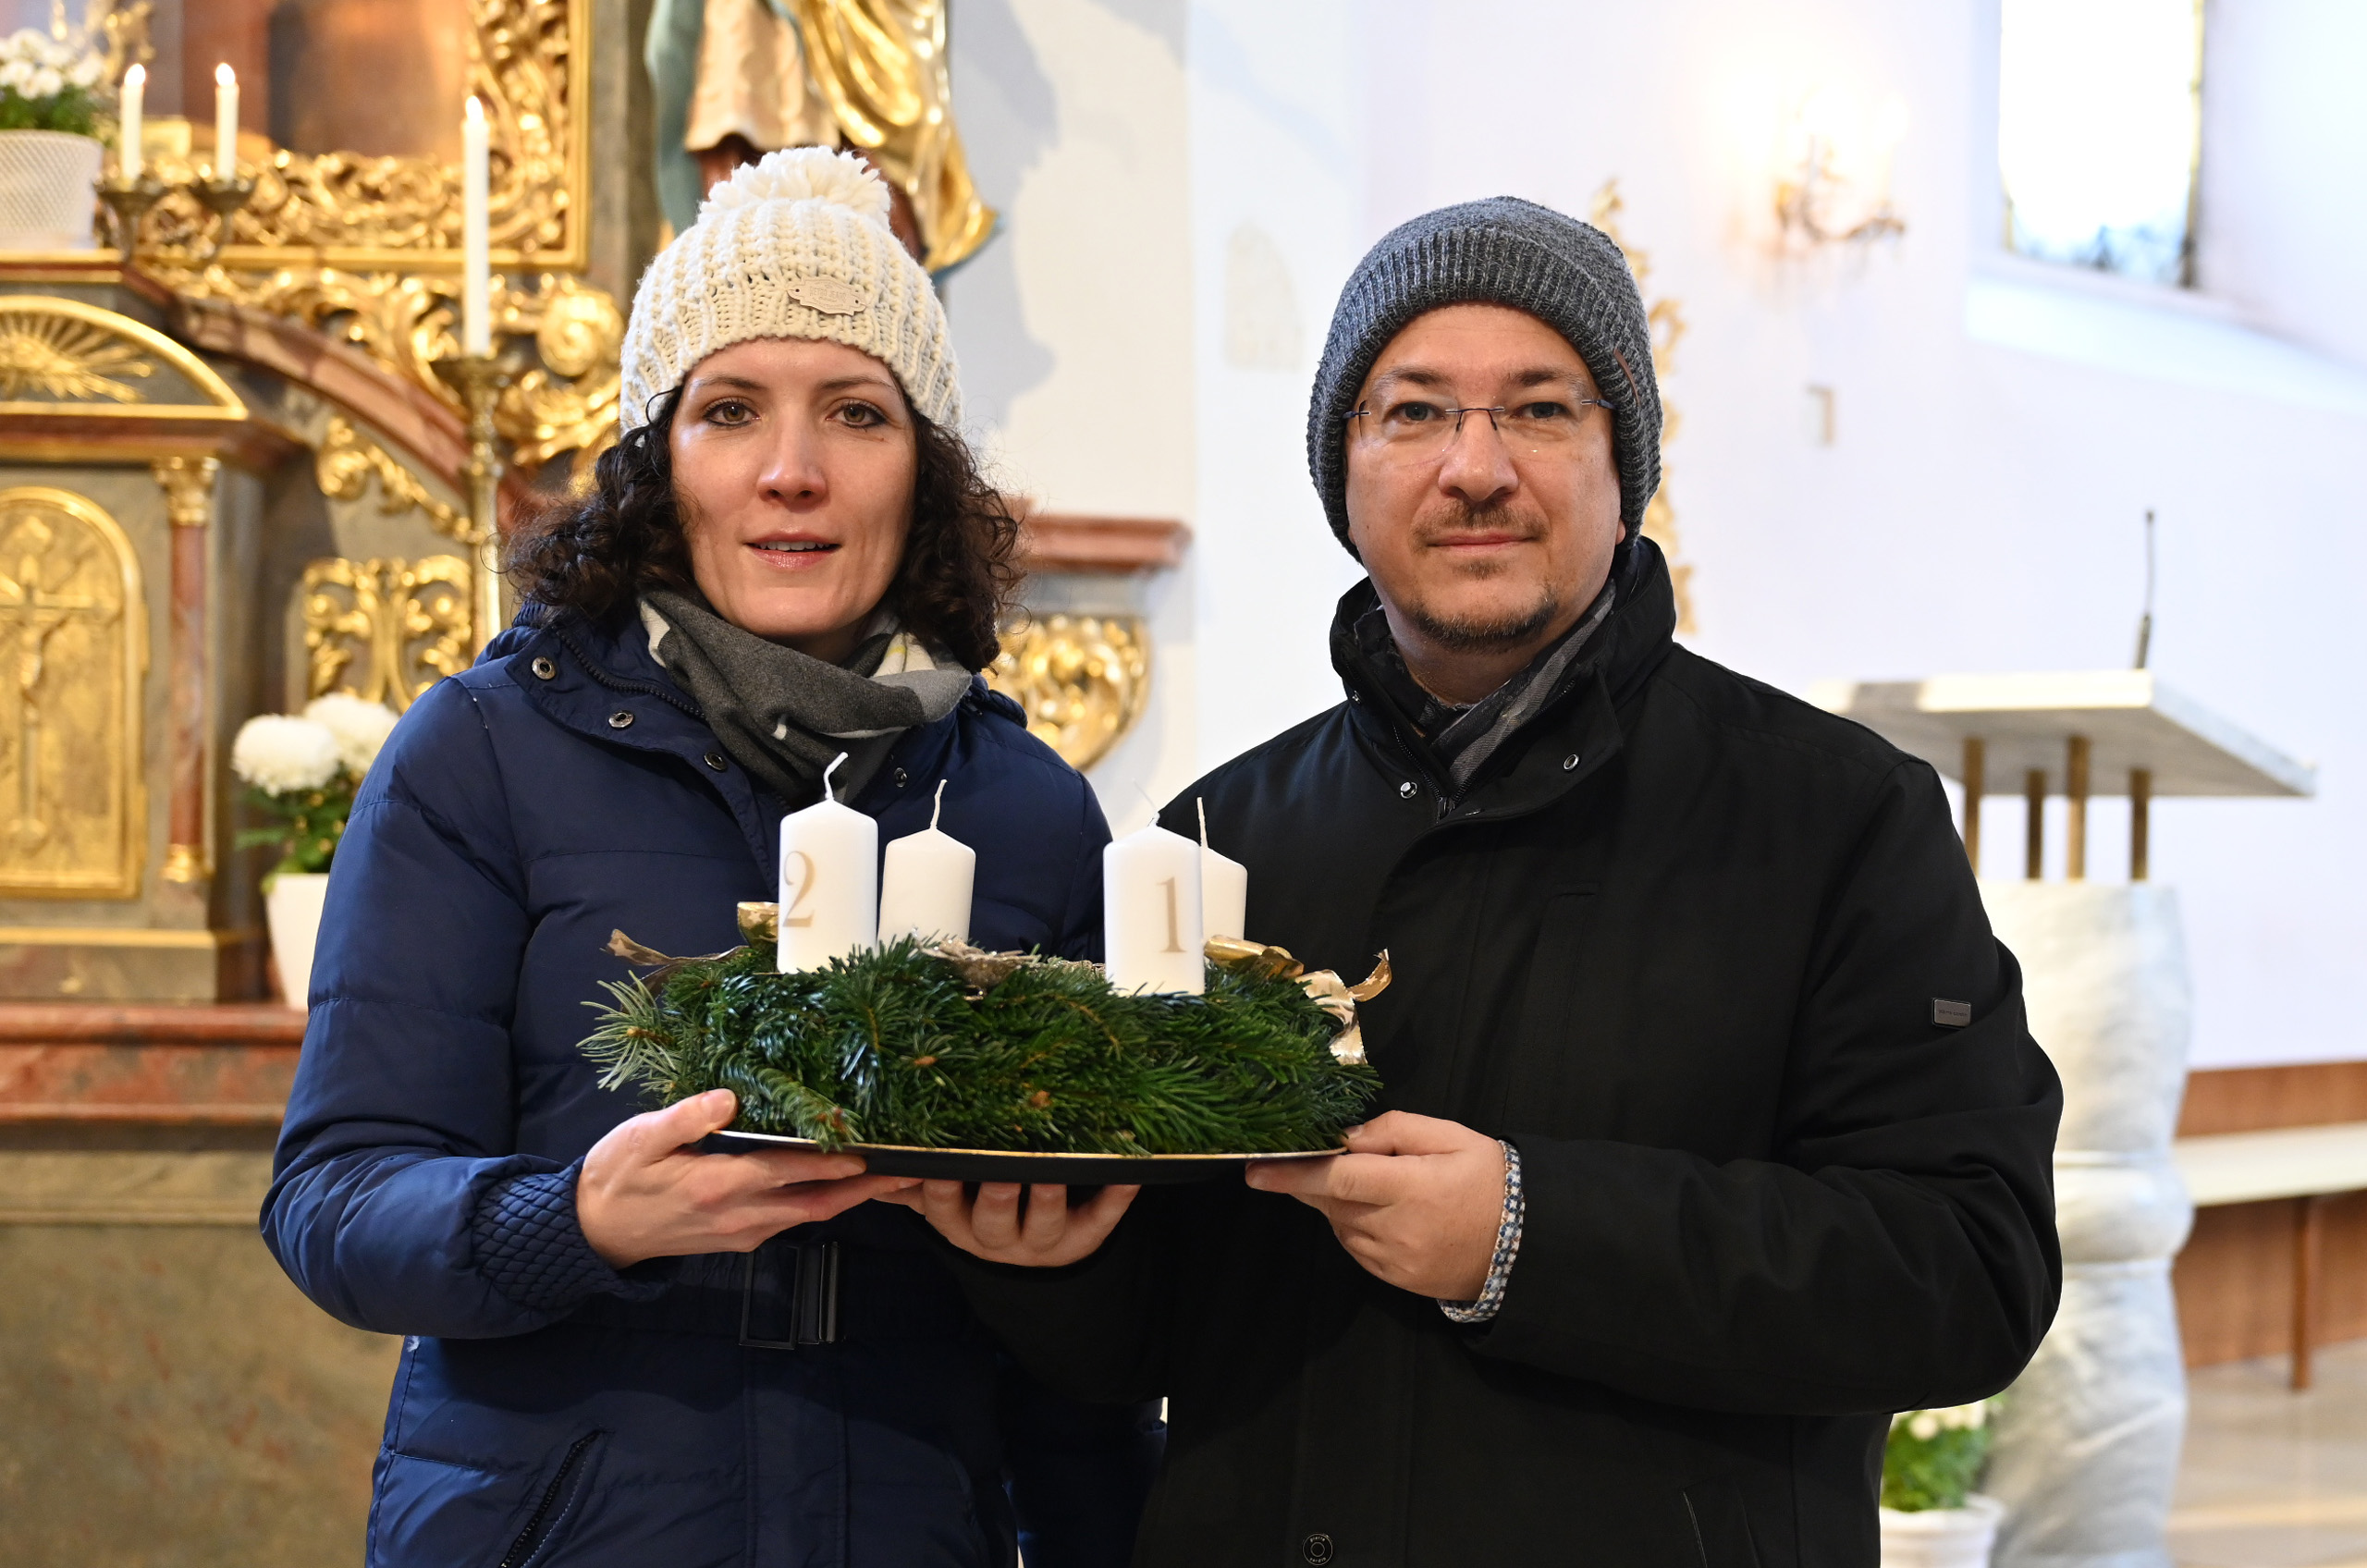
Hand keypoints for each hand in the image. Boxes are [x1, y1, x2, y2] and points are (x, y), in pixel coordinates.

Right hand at [575, 1089, 917, 1268]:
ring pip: (810, 1216)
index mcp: (718, 1185)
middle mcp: (739, 1216)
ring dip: (852, 1198)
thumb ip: (687, 1117)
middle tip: (911, 1171)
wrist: (594, 1231)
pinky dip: (824, 1203)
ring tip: (893, 1176)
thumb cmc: (616, 1176)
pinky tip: (843, 1185)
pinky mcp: (741, 1238)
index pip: (789, 1171)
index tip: (874, 1151)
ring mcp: (743, 1232)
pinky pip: (793, 1220)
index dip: (834, 1163)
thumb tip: (730, 1096)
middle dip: (866, 1189)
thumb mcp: (640, 1138)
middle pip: (816, 1203)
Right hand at [881, 1180, 1138, 1267]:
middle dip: (999, 1195)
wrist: (1032, 1268)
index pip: (944, 1207)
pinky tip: (1130, 1173)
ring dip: (1050, 1196)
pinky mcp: (1084, 1239)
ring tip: (1056, 1169)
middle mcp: (998, 1239)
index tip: (943, 1161)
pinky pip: (1101, 1220)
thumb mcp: (944, 1206)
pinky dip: (1116, 1198)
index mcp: (961, 1225)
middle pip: (994, 1219)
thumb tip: (868, 1156)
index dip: (944, 1187)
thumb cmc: (979, 1214)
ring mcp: (1043, 1242)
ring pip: (1046, 1221)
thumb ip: (910, 1184)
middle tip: (1005, 1168)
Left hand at [1245, 1111, 1504, 1299]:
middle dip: (1316, 1181)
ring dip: (1340, 1203)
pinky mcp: (1394, 1280)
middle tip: (1321, 1162)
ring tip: (1379, 1186)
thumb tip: (1346, 1136)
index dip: (1292, 1174)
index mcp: (1412, 1187)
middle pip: (1331, 1202)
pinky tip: (1385, 1212)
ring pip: (1339, 1225)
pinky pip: (1355, 1247)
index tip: (1255, 1170)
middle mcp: (1397, 1229)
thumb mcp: (1452, 1136)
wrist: (1525, 1244)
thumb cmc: (1488, 1180)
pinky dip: (1355, 1226)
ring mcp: (1394, 1260)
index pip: (1337, 1179)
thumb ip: (1396, 1129)